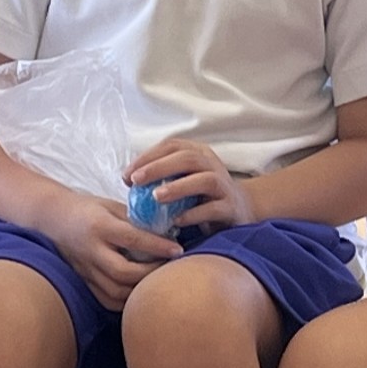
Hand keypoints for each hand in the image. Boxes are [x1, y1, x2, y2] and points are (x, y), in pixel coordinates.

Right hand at [42, 190, 181, 311]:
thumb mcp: (111, 206)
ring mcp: (85, 270)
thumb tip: (166, 231)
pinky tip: (138, 293)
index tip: (178, 250)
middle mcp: (91, 251)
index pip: (133, 239)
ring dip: (139, 290)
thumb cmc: (86, 209)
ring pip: (116, 291)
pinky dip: (126, 301)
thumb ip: (135, 220)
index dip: (158, 246)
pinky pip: (107, 300)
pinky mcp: (83, 281)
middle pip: (123, 272)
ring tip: (156, 281)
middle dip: (151, 274)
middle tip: (169, 268)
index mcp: (99, 227)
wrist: (52, 218)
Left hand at [126, 139, 251, 231]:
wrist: (239, 210)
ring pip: (204, 180)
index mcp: (198, 153)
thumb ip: (161, 176)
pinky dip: (194, 214)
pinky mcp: (231, 208)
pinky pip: (213, 209)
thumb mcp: (181, 179)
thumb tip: (128, 179)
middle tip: (136, 181)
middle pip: (187, 158)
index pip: (171, 146)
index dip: (147, 157)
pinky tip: (176, 221)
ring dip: (178, 187)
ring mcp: (224, 186)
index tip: (127, 175)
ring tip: (156, 197)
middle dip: (158, 168)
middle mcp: (212, 165)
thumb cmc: (200, 195)